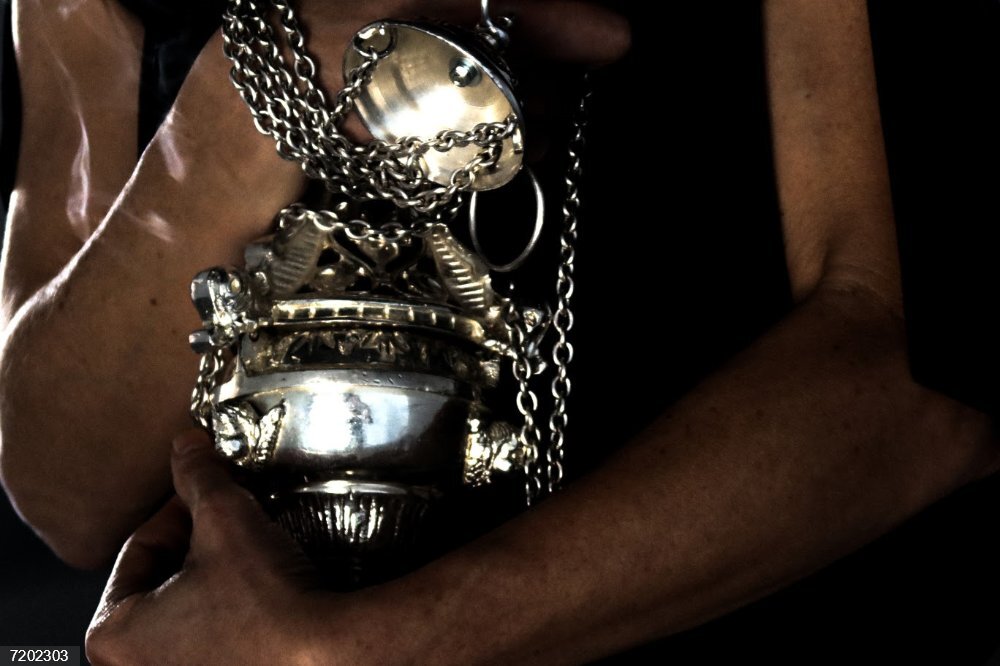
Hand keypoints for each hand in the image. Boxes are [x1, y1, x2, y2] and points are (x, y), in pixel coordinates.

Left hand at [86, 431, 325, 664]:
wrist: (326, 654)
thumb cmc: (266, 603)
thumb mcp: (226, 519)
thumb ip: (198, 477)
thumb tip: (185, 446)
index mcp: (112, 635)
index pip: (138, 551)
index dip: (180, 511)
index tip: (209, 497)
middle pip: (160, 582)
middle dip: (196, 546)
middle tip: (231, 523)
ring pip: (186, 610)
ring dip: (214, 577)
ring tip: (250, 554)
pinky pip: (212, 639)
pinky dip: (230, 613)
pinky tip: (262, 593)